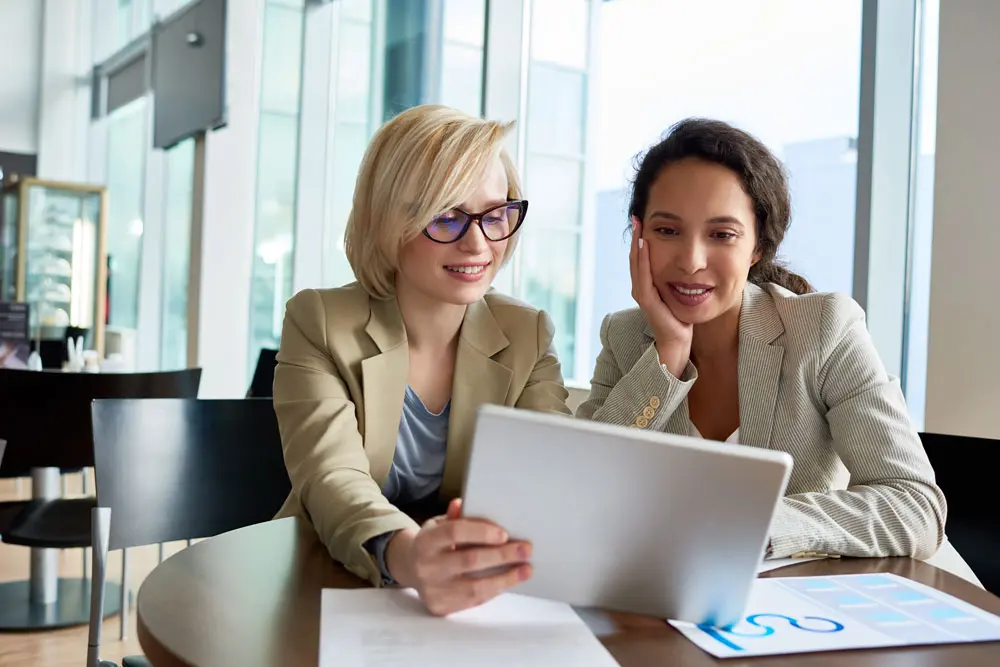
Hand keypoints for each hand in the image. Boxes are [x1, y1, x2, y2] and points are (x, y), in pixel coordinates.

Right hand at [384, 499, 531, 615]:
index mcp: (426, 541)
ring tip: (526, 570)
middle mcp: (427, 566)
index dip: (481, 532)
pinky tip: (508, 581)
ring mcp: (432, 589)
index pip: (454, 533)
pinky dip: (494, 590)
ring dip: (505, 578)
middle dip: (502, 555)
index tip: (504, 534)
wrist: (409, 568)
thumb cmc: (432, 542)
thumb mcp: (438, 524)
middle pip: (469, 560)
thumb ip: (454, 516)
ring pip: (474, 587)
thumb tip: (465, 503)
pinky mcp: (440, 607)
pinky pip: (473, 600)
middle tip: (526, 550)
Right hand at [629, 217, 692, 376]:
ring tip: (638, 226)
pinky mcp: (646, 300)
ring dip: (637, 244)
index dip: (642, 240)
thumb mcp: (679, 294)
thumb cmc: (680, 320)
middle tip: (637, 217)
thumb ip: (678, 280)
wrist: (677, 343)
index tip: (644, 222)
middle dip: (636, 237)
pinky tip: (645, 244)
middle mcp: (641, 288)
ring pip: (637, 263)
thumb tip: (692, 265)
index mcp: (648, 285)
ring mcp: (642, 293)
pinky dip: (643, 258)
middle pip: (636, 257)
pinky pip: (643, 274)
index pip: (642, 258)